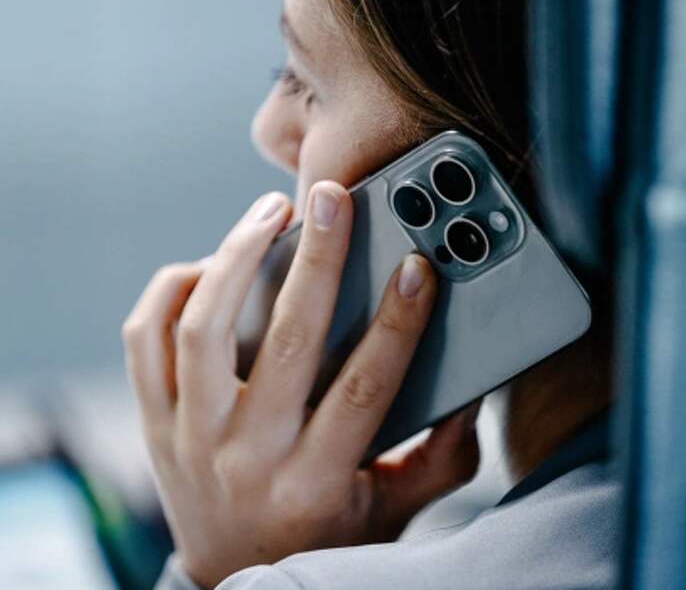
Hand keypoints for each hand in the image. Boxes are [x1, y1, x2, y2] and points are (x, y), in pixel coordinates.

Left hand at [122, 183, 480, 587]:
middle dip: (316, 260)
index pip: (364, 387)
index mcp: (315, 480)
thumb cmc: (326, 536)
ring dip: (235, 258)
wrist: (232, 578)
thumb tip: (474, 393)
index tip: (418, 267)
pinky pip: (145, 338)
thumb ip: (443, 458)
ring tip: (268, 212)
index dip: (398, 323)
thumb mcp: (394, 509)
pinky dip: (174, 288)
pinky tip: (212, 261)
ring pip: (201, 329)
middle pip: (285, 342)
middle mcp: (248, 456)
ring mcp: (190, 436)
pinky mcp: (153, 421)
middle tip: (333, 200)